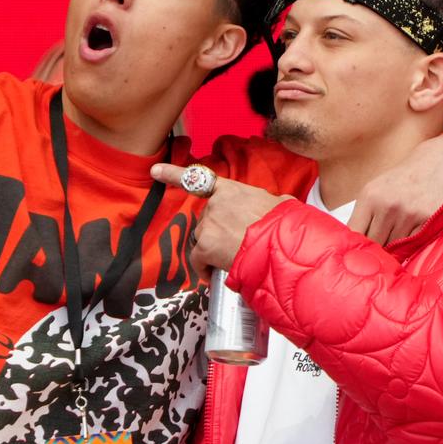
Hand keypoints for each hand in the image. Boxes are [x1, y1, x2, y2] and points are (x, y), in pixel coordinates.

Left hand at [151, 163, 289, 279]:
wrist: (284, 246)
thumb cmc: (287, 227)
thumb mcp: (281, 205)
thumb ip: (268, 204)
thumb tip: (275, 206)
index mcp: (233, 190)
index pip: (200, 179)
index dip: (174, 174)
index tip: (155, 170)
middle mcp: (216, 204)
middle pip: (207, 220)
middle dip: (217, 233)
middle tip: (237, 246)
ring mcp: (209, 224)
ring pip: (204, 240)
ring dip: (214, 250)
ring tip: (236, 259)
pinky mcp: (205, 245)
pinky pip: (198, 259)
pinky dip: (204, 268)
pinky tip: (216, 273)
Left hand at [348, 133, 442, 245]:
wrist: (440, 161)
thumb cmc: (404, 179)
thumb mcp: (378, 190)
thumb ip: (365, 216)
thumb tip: (352, 246)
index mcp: (370, 196)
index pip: (354, 233)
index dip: (356, 247)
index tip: (358, 254)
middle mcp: (388, 205)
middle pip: (375, 244)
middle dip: (377, 251)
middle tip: (381, 254)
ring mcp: (409, 213)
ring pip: (395, 248)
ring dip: (396, 250)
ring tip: (400, 241)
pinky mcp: (429, 220)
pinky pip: (415, 245)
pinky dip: (413, 247)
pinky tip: (414, 237)